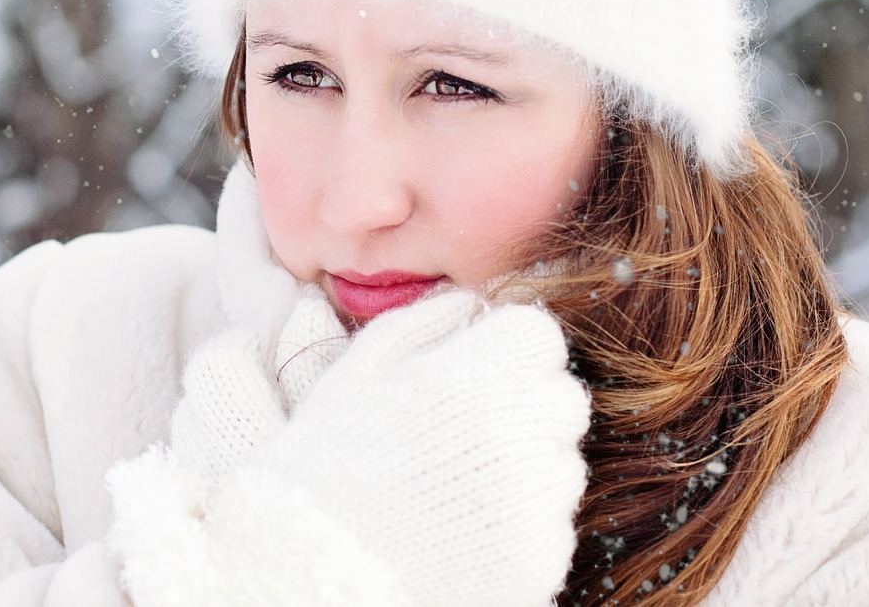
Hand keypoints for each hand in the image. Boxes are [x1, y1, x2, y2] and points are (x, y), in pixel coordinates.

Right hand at [110, 291, 590, 606]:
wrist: (307, 568)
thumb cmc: (323, 461)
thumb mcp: (357, 370)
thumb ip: (423, 320)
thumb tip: (472, 300)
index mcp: (471, 378)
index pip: (539, 335)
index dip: (504, 347)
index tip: (472, 368)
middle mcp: (516, 438)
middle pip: (560, 396)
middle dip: (521, 402)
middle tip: (461, 427)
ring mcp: (534, 506)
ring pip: (561, 461)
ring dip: (525, 462)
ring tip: (455, 481)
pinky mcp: (541, 562)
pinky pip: (553, 522)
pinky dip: (521, 520)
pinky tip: (463, 523)